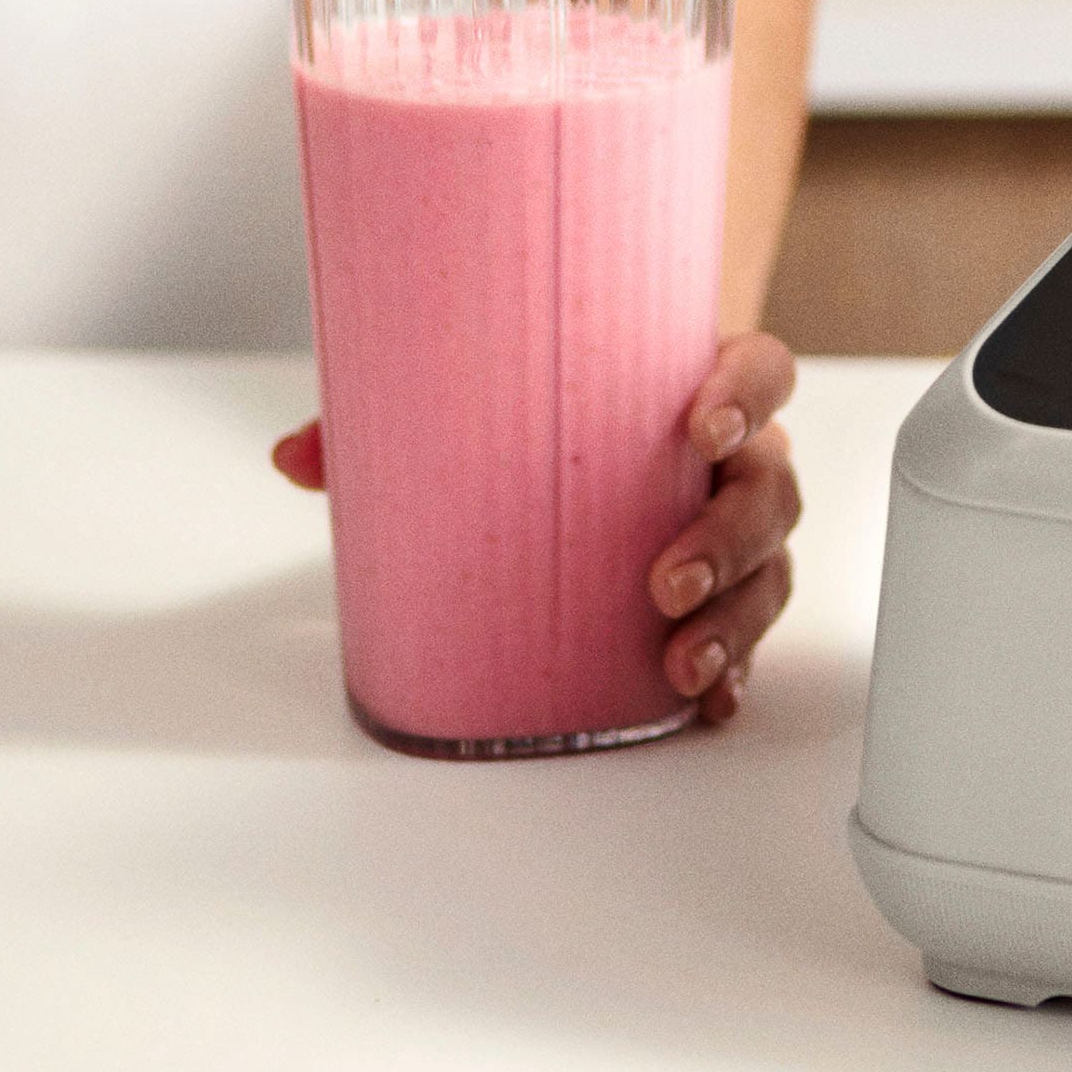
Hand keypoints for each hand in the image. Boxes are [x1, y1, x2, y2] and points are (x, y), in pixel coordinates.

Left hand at [267, 334, 803, 727]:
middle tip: (664, 581)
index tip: (701, 428)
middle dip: (727, 538)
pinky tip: (705, 700)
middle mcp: (735, 457)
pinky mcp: (729, 591)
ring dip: (735, 617)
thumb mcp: (476, 400)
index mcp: (694, 386)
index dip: (746, 396)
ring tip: (680, 662)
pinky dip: (736, 669)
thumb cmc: (551, 411)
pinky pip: (753, 632)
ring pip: (770, 566)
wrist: (588, 441)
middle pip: (772, 486)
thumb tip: (299, 455)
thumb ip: (393, 417)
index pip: (760, 371)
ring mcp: (737, 526)